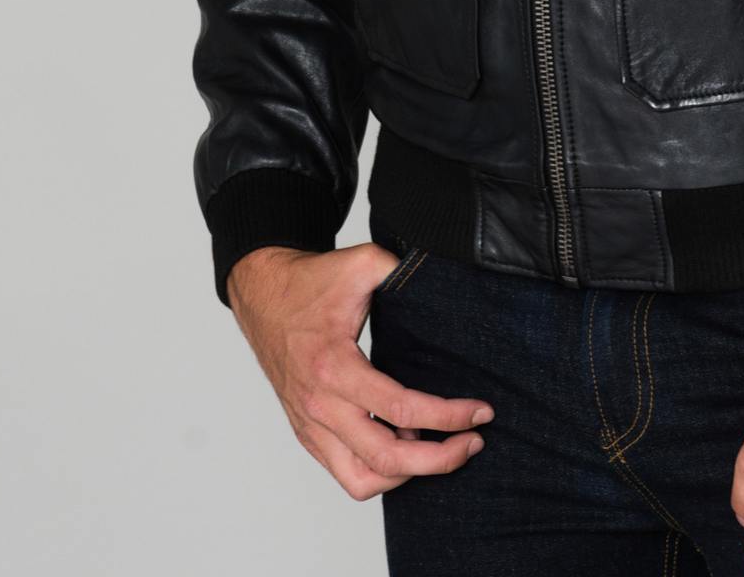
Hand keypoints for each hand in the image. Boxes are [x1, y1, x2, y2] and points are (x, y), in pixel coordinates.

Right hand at [226, 241, 494, 500]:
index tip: (480, 413)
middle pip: (387, 459)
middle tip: (473, 441)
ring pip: (363, 480)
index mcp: (334, 367)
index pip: (400, 408)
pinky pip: (346, 473)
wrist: (263, 296)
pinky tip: (404, 443)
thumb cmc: (310, 282)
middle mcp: (320, 405)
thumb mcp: (359, 263)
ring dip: (407, 474)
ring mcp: (311, 425)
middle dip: (439, 459)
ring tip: (436, 446)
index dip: (448, 416)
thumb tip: (439, 277)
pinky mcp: (308, 433)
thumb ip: (399, 268)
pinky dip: (380, 471)